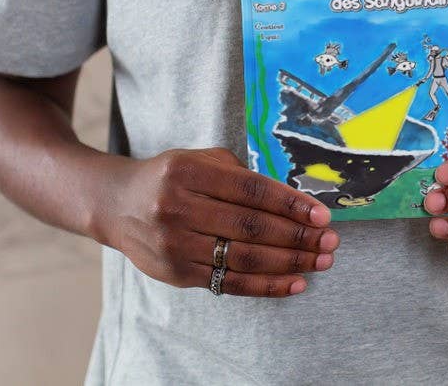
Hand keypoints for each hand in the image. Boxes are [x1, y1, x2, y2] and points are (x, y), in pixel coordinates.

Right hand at [100, 147, 338, 295]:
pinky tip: (295, 283)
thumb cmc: (171, 177)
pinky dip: (266, 285)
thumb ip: (241, 175)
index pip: (251, 191)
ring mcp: (176, 244)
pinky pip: (230, 283)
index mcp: (188, 173)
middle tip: (330, 242)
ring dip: (290, 262)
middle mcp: (179, 208)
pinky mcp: (177, 274)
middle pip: (251, 227)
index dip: (290, 204)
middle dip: (297, 237)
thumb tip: (294, 199)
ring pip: (244, 259)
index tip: (321, 215)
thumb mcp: (200, 161)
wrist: (117, 205)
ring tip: (321, 261)